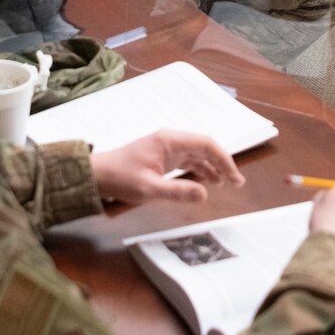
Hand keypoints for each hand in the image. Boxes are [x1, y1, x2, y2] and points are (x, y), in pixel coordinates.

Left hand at [91, 130, 243, 204]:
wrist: (97, 175)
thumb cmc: (120, 178)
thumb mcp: (150, 188)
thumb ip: (178, 191)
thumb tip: (204, 194)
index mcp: (170, 141)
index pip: (206, 144)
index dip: (224, 159)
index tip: (234, 176)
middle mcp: (171, 140)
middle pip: (205, 147)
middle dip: (222, 163)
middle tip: (236, 182)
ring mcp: (167, 148)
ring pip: (197, 154)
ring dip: (213, 167)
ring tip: (226, 183)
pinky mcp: (162, 157)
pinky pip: (188, 160)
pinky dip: (200, 169)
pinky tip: (207, 181)